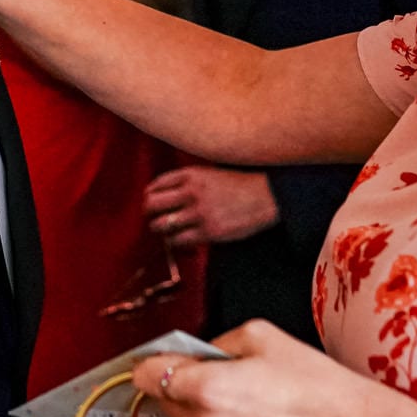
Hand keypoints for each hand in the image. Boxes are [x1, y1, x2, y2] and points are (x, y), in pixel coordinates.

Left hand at [132, 320, 385, 416]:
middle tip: (221, 383)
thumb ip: (215, 343)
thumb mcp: (259, 336)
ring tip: (245, 411)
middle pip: (167, 404)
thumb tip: (193, 354)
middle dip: (184, 390)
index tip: (159, 363)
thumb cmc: (311, 380)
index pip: (149, 377)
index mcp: (208, 387)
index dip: (153, 365)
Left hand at [144, 167, 279, 246]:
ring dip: (160, 229)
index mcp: (191, 175)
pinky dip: (176, 242)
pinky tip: (182, 240)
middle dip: (149, 213)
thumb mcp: (210, 173)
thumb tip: (163, 192)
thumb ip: (187, 180)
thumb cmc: (239, 185)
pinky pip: (179, 241)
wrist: (267, 196)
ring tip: (166, 231)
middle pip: (152, 205)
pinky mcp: (209, 232)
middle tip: (153, 218)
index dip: (150, 195)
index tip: (151, 202)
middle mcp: (192, 192)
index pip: (156, 185)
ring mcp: (200, 213)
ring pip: (162, 225)